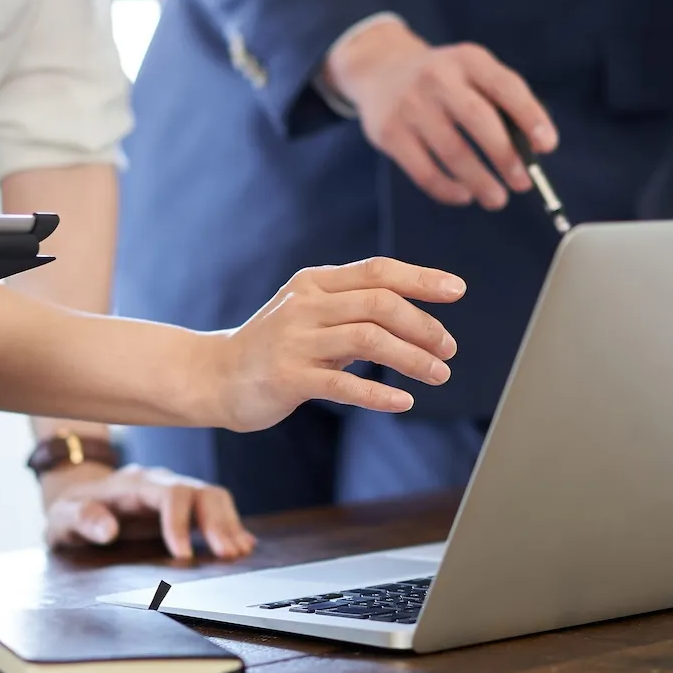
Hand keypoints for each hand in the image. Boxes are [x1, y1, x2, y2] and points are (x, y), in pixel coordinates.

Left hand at [41, 462, 254, 561]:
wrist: (77, 496)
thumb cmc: (71, 509)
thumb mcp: (63, 517)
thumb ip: (82, 519)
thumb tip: (108, 530)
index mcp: (136, 483)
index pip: (171, 494)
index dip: (180, 523)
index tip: (183, 556)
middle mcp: (162, 483)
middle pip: (202, 492)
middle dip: (217, 523)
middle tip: (228, 554)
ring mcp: (176, 494)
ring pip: (214, 499)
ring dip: (229, 525)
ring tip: (239, 552)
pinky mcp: (184, 509)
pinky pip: (214, 510)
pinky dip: (230, 526)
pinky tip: (243, 544)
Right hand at [197, 257, 462, 431]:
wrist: (215, 377)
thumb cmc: (274, 347)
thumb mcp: (311, 315)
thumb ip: (353, 310)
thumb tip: (417, 315)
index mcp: (315, 283)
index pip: (377, 271)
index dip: (421, 278)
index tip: (457, 290)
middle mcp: (305, 305)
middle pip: (379, 304)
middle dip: (423, 326)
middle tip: (449, 348)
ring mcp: (294, 341)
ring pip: (368, 340)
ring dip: (411, 358)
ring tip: (438, 374)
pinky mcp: (287, 378)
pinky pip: (343, 385)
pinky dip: (379, 394)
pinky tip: (403, 401)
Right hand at [322, 17, 556, 210]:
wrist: (381, 69)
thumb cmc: (443, 80)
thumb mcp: (471, 72)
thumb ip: (501, 102)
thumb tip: (533, 150)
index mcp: (467, 59)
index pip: (505, 86)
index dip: (530, 116)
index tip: (547, 146)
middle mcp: (437, 77)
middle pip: (479, 120)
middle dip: (506, 157)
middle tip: (524, 183)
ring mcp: (410, 105)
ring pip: (453, 152)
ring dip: (480, 182)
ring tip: (497, 199)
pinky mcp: (389, 132)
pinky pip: (424, 171)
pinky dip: (449, 190)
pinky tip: (464, 195)